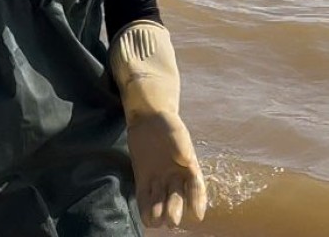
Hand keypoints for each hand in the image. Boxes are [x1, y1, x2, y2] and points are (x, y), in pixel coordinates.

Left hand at [127, 110, 207, 227]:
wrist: (148, 118)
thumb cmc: (167, 124)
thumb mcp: (176, 131)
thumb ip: (181, 145)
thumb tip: (186, 160)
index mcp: (189, 168)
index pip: (196, 188)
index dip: (197, 201)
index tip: (197, 215)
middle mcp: (176, 177)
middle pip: (177, 197)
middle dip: (174, 210)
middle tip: (172, 222)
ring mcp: (159, 178)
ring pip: (160, 198)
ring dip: (158, 211)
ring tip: (156, 223)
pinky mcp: (143, 177)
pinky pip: (144, 194)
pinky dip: (144, 206)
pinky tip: (145, 218)